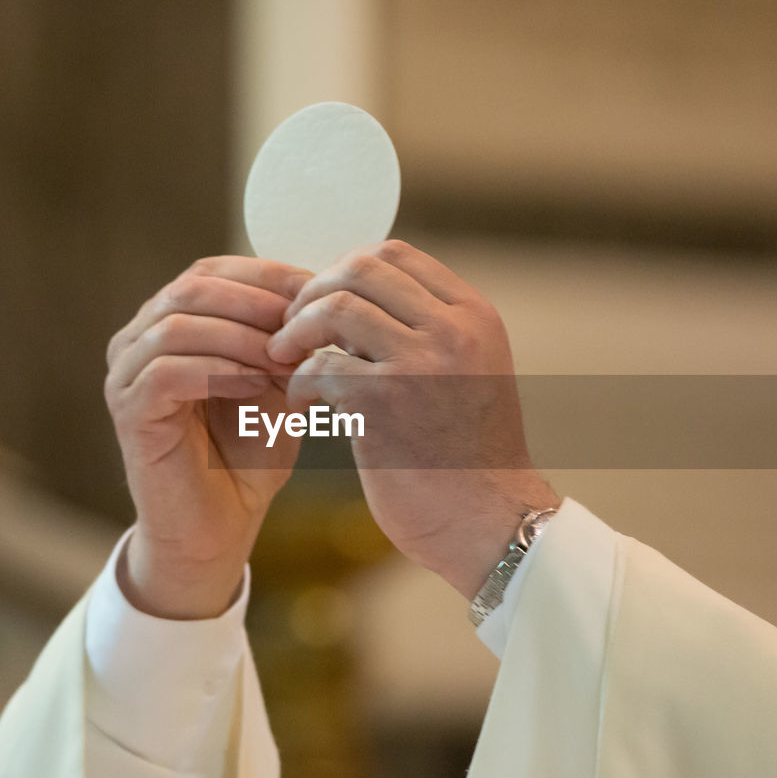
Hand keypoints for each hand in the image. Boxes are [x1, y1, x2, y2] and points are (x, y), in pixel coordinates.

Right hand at [105, 257, 309, 617]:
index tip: (319, 289)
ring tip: (287, 359)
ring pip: (178, 325)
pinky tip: (257, 386)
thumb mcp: (277, 385)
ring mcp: (125, 374)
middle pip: (192, 288)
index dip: (266, 274)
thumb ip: (286, 340)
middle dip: (256, 301)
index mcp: (169, 323)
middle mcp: (137, 340)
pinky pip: (167, 371)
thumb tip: (322, 293)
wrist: (219, 529)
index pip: (212, 272)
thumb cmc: (248, 457)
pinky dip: (219, 371)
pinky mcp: (127, 411)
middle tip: (304, 322)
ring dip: (241, 337)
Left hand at [267, 240, 559, 599]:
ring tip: (286, 361)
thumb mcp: (470, 374)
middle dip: (315, 292)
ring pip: (334, 307)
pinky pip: (319, 366)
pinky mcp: (384, 404)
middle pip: (361, 268)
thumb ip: (429, 333)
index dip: (346, 272)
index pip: (396, 254)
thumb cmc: (470, 458)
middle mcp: (453, 329)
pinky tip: (304, 406)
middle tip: (294, 328)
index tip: (325, 306)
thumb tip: (354, 300)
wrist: (490, 523)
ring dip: (297, 331)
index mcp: (475, 316)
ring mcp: (421, 363)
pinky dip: (299, 382)